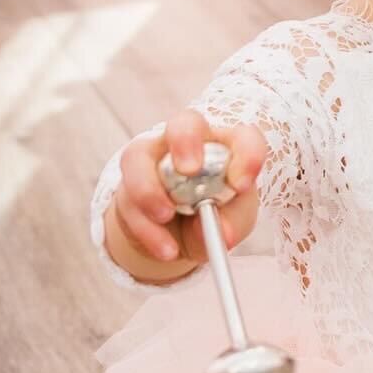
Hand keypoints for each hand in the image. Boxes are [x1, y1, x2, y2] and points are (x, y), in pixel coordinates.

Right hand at [111, 112, 267, 265]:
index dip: (245, 156)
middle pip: (185, 123)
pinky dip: (146, 227)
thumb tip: (219, 231)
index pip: (243, 138)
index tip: (240, 186)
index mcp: (226, 147)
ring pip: (139, 155)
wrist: (178, 235)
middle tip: (189, 170)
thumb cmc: (216, 216)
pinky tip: (166, 248)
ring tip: (165, 216)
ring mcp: (152, 157)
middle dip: (185, 141)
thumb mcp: (233, 223)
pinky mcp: (127, 183)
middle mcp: (189, 143)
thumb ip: (231, 224)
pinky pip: (128, 198)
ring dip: (150, 188)